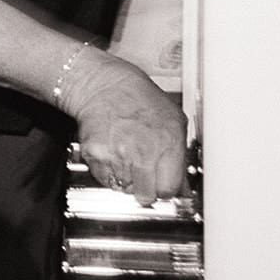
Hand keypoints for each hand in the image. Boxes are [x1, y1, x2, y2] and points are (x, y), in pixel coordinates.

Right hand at [60, 52, 186, 205]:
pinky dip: (108, 172)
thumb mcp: (173, 119)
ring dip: (126, 179)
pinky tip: (113, 153)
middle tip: (143, 173)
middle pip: (146, 195)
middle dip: (146, 189)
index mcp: (167, 142)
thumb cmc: (138, 97)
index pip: (169, 189)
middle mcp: (143, 151)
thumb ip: (180, 155)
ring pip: (124, 189)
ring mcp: (118, 154)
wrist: (103, 84)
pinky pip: (105, 179)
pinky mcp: (96, 155)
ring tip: (126, 155)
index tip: (162, 186)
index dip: (166, 189)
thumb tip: (183, 185)